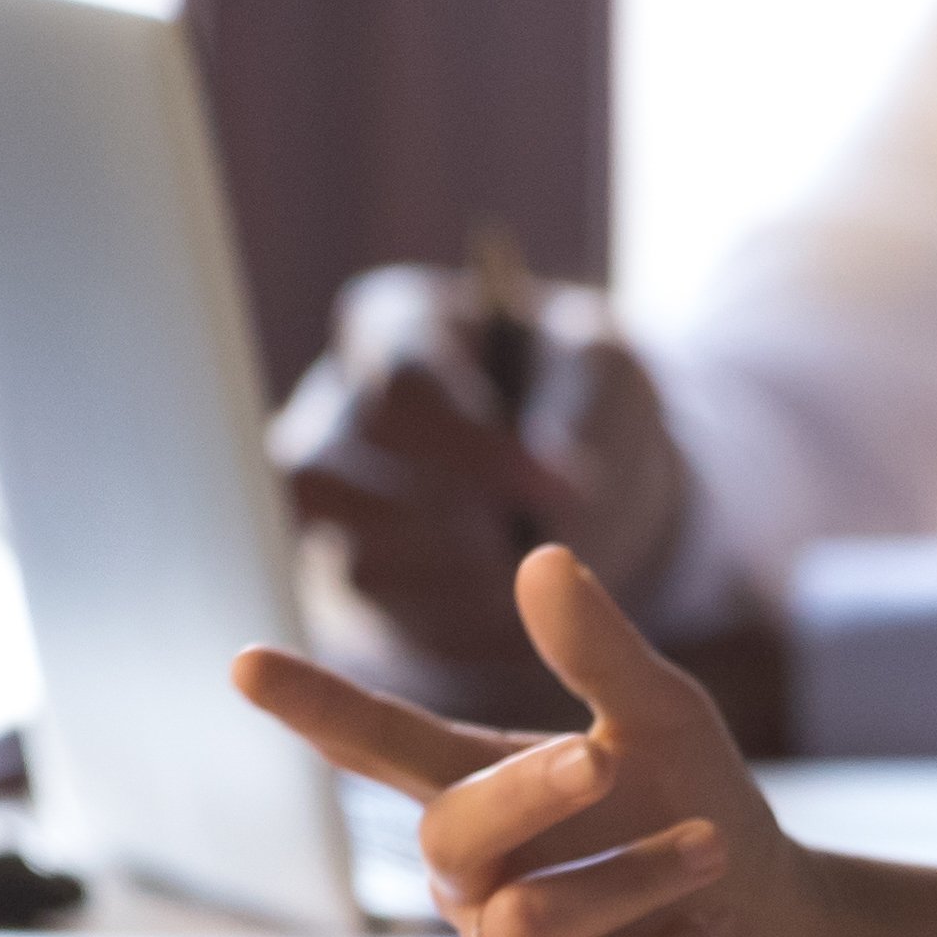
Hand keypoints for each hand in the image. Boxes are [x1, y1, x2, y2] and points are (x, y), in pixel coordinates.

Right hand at [231, 548, 825, 936]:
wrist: (782, 929)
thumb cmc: (701, 807)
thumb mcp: (666, 718)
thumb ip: (600, 652)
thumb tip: (543, 557)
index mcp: (483, 787)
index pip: (380, 747)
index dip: (317, 709)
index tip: (246, 660)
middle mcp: (472, 879)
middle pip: (448, 834)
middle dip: (531, 792)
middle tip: (612, 756)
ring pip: (527, 921)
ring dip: (638, 876)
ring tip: (713, 853)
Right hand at [271, 261, 694, 701]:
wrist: (578, 467)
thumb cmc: (579, 388)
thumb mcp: (604, 368)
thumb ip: (579, 408)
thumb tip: (553, 483)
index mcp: (394, 323)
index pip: (398, 383)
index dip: (475, 446)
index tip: (559, 489)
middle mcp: (337, 403)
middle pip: (346, 468)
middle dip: (454, 519)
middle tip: (538, 541)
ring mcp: (332, 490)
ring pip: (351, 547)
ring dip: (454, 575)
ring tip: (532, 566)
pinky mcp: (351, 562)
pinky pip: (380, 606)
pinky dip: (456, 614)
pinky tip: (514, 602)